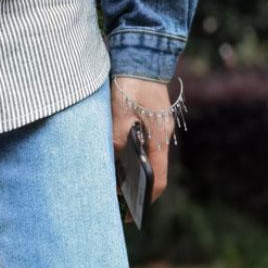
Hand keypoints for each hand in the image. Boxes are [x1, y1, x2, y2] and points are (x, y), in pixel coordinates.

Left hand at [111, 75, 174, 222]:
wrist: (141, 54)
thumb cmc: (131, 85)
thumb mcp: (119, 117)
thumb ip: (117, 142)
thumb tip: (114, 164)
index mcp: (159, 138)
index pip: (157, 179)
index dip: (144, 199)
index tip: (129, 212)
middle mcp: (161, 135)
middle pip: (149, 169)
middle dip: (132, 186)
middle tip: (111, 197)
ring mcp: (155, 125)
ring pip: (142, 155)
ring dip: (127, 168)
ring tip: (106, 178)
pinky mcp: (147, 116)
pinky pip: (138, 141)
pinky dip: (126, 152)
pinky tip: (109, 153)